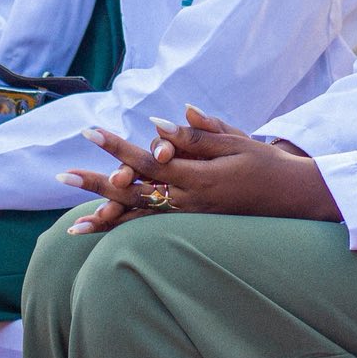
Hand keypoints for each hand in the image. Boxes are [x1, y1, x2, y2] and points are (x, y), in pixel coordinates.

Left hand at [57, 104, 341, 235]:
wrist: (294, 197)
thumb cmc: (266, 163)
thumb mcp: (235, 141)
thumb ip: (197, 135)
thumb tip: (162, 122)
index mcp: (198, 178)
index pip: (149, 160)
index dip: (118, 147)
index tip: (91, 132)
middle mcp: (189, 202)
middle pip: (136, 194)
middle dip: (98, 186)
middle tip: (63, 177)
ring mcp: (190, 218)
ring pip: (141, 219)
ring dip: (107, 219)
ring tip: (75, 227)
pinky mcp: (194, 225)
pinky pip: (155, 229)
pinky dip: (129, 231)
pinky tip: (110, 235)